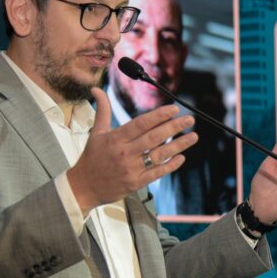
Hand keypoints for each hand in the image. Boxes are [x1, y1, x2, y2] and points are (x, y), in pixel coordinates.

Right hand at [67, 87, 197, 214]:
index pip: (141, 124)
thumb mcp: (96, 132)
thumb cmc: (91, 158)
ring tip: (193, 136)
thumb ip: (102, 110)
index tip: (174, 109)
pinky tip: (181, 157)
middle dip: (174, 127)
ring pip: (159, 155)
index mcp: (116, 139)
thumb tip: (96, 89)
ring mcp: (131, 169)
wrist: (83, 187)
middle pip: (154, 138)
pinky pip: (157, 173)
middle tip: (189, 119)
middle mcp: (124, 153)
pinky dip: (170, 165)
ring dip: (179, 145)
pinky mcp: (136, 183)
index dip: (159, 116)